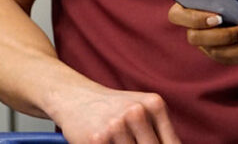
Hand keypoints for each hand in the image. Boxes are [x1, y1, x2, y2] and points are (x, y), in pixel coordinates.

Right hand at [50, 83, 180, 143]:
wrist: (77, 97)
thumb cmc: (115, 108)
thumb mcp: (142, 109)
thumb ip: (160, 132)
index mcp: (154, 104)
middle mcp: (137, 112)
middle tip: (132, 142)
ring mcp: (116, 126)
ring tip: (118, 140)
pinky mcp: (97, 139)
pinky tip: (106, 142)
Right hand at [167, 2, 237, 64]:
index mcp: (188, 6)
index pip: (177, 16)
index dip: (194, 19)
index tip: (218, 17)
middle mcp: (193, 28)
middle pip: (196, 38)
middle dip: (222, 36)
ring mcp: (206, 45)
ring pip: (216, 53)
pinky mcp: (221, 55)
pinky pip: (230, 59)